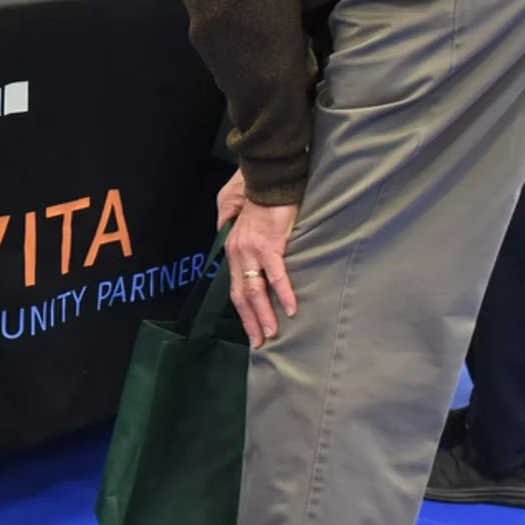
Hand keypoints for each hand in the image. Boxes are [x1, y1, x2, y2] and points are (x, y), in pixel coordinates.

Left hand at [216, 166, 299, 346]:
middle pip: (243, 295)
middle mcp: (238, 254)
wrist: (269, 180)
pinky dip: (284, 293)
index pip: (236, 289)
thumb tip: (255, 264)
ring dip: (265, 315)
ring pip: (256, 290)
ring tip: (273, 335)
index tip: (251, 332)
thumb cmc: (262, 202)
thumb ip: (248, 246)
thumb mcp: (246, 226)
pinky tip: (291, 309)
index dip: (243, 312)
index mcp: (234, 252)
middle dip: (251, 322)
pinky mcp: (269, 244)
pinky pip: (276, 274)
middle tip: (260, 344)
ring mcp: (252, 250)